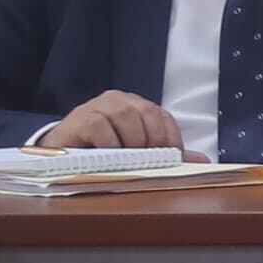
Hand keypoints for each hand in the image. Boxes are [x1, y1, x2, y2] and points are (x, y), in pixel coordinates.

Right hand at [36, 91, 180, 152]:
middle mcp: (118, 100)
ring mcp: (97, 106)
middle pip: (147, 113)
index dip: (170, 137)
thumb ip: (165, 154)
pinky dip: (109, 142)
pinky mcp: (80, 118)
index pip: (162, 115)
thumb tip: (202, 161)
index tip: (171, 158)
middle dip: (153, 140)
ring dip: (131, 141)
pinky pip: (99, 125)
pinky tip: (108, 155)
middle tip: (148, 161)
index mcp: (135, 105)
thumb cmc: (101, 151)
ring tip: (128, 159)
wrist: (60, 153)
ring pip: (125, 116)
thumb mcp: (135, 151)